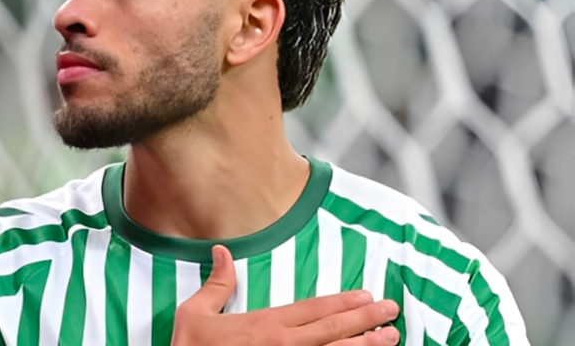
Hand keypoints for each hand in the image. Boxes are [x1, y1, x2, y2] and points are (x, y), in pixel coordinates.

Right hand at [171, 245, 399, 345]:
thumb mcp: (194, 313)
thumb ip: (216, 284)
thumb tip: (221, 251)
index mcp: (263, 326)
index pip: (312, 310)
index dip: (342, 303)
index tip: (366, 295)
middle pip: (332, 332)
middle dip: (365, 321)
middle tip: (392, 312)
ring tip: (391, 338)